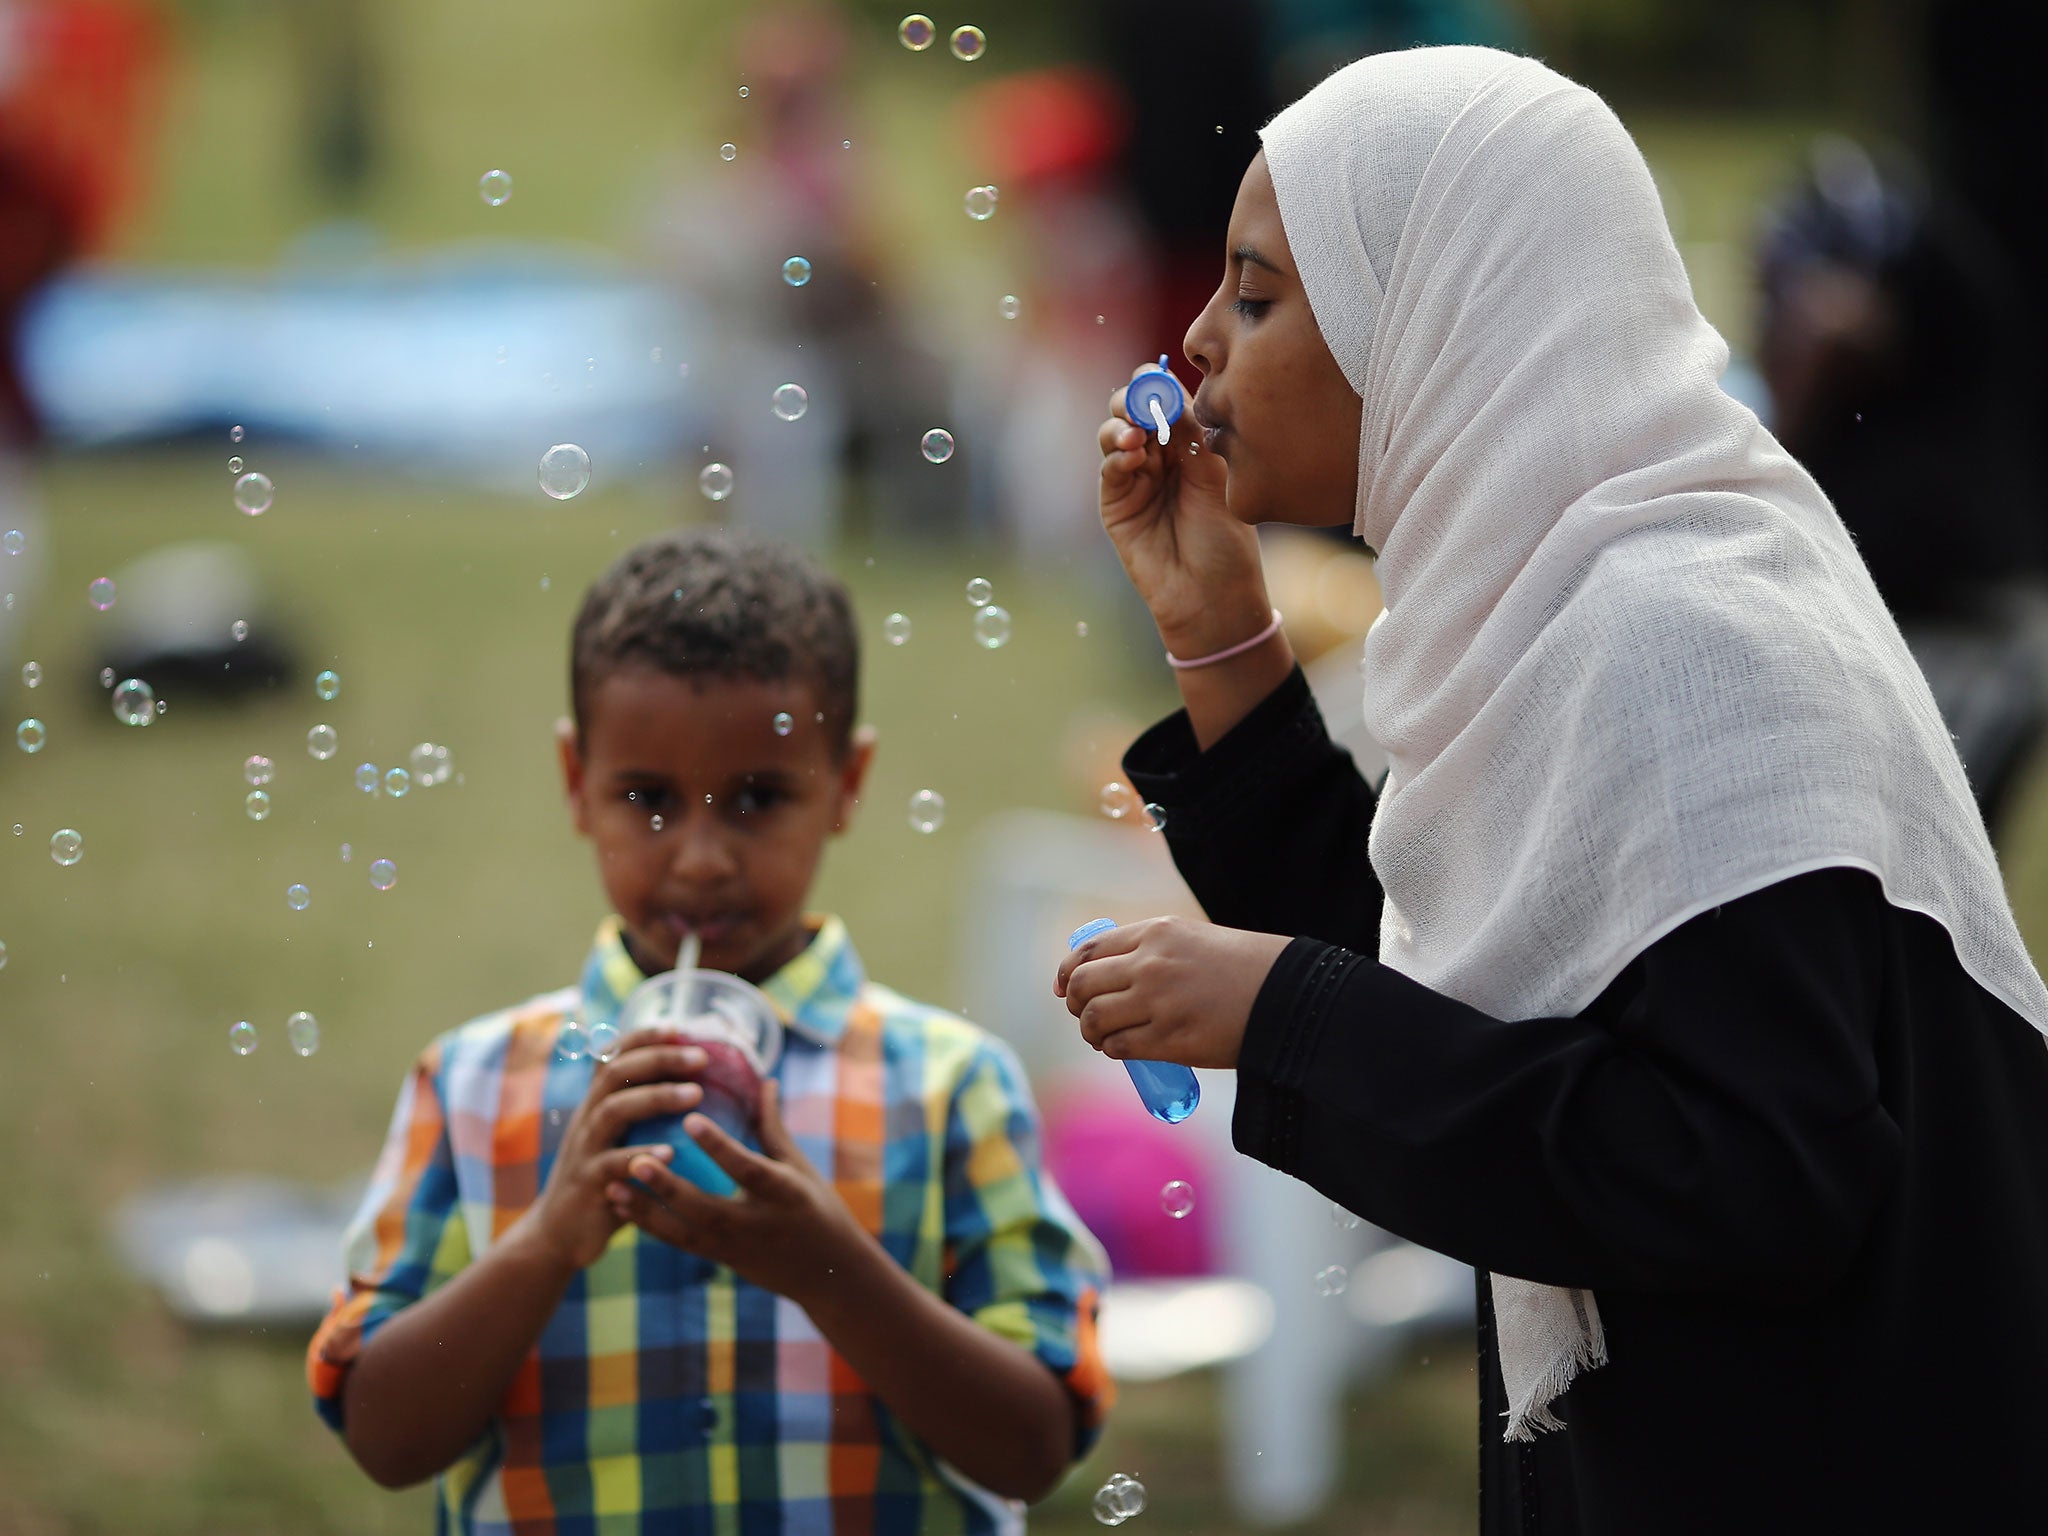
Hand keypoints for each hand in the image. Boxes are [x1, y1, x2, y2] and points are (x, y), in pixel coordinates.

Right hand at [520, 1028, 707, 1272]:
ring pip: (613, 1111)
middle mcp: (587, 1119)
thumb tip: (700, 1087)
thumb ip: (646, 1117)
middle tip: (701, 1056)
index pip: (613, 1057)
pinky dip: (640, 1156)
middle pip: (615, 1074)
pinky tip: (671, 1153)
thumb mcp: (620, 1142)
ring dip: (655, 1098)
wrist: (557, 1235)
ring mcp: (584, 1150)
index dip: (643, 1038)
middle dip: (658, 1058)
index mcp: (597, 1105)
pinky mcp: (587, 1184)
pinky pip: (611, 1164)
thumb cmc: (606, 1183)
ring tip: (696, 1094)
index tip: (681, 1027)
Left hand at [604, 1079, 870, 1309]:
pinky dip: (650, 1225)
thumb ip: (773, 1126)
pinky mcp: (722, 1259)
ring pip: (684, 1232)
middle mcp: (757, 1223)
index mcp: (783, 1192)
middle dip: (669, 1187)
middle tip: (636, 1160)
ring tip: (613, 1185)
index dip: (719, 1146)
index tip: (689, 1119)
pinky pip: (680, 1243)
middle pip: (706, 1208)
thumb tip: (762, 1079)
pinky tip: (622, 1205)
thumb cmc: (817, 1207)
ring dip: (646, 1211)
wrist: (829, 1273)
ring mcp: (736, 1246)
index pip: (747, 1167)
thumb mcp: (800, 1166)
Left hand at [1055, 916, 1291, 1069]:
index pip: (1089, 951)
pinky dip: (1113, 1050)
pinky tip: (1121, 1049)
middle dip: (1076, 1004)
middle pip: (1083, 984)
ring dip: (1091, 1031)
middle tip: (1085, 1016)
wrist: (1288, 993)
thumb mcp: (1191, 939)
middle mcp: (1151, 963)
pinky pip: (1120, 1047)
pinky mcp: (1170, 1039)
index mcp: (1156, 932)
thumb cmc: (1243, 968)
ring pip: (1095, 1019)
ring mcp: (1159, 1002)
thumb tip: (1108, 976)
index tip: (1065, 989)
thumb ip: (1150, 950)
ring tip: (1102, 1037)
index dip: (1068, 973)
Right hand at [1098, 364, 1272, 657]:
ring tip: (1137, 435)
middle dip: (1135, 397)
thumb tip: (1169, 391)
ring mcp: (1135, 479)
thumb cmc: (1226, 541)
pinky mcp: (1115, 504)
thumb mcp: (1217, 478)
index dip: (1160, 385)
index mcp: (1190, 444)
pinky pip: (1109, 468)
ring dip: (1122, 424)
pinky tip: (1133, 456)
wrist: (1212, 595)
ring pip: (1115, 433)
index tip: (1162, 379)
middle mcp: (1159, 456)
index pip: (1166, 399)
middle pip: (1134, 408)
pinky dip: (1117, 455)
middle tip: (1144, 401)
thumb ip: (1192, 435)